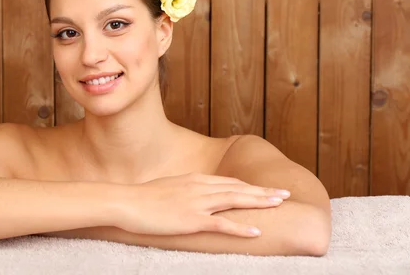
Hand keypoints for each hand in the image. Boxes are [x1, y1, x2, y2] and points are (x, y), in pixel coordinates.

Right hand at [118, 172, 290, 237]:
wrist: (126, 202)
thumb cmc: (143, 197)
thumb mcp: (168, 187)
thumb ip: (186, 189)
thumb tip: (195, 194)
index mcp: (195, 179)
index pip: (229, 182)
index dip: (250, 186)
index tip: (265, 188)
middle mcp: (200, 187)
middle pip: (238, 188)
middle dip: (263, 191)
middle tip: (284, 193)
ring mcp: (197, 203)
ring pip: (235, 201)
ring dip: (259, 202)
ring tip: (279, 204)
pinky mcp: (191, 219)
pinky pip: (221, 224)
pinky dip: (240, 227)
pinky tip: (256, 231)